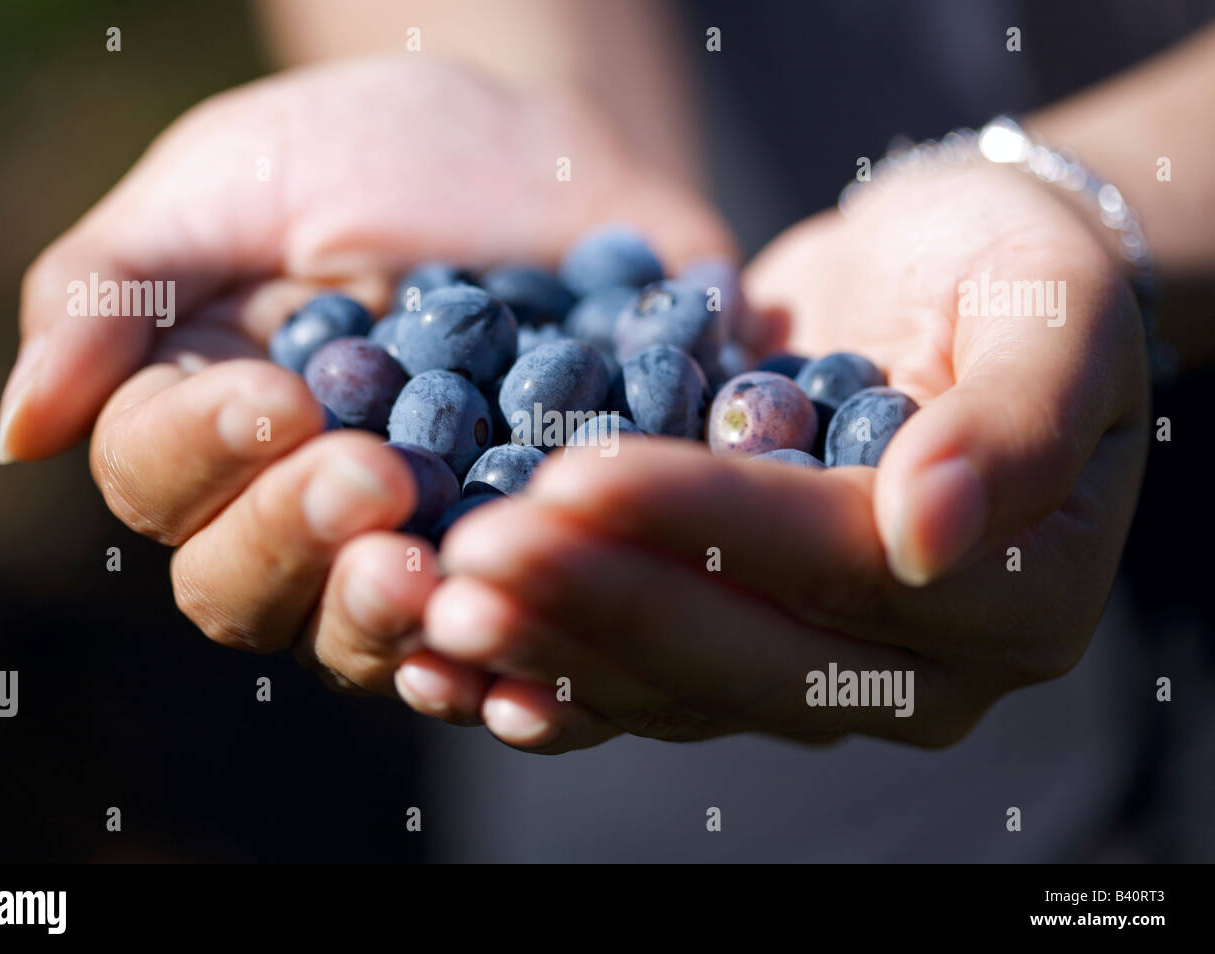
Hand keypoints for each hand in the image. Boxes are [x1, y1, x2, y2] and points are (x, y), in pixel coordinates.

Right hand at [0, 56, 732, 694]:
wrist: (546, 169)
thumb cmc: (372, 153)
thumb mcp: (230, 182)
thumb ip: (114, 290)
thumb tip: (22, 429)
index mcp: (201, 422)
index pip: (157, 477)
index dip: (204, 451)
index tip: (279, 395)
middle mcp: (288, 511)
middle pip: (241, 586)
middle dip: (294, 537)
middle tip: (369, 477)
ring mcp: (400, 552)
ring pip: (353, 638)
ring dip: (377, 618)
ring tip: (424, 572)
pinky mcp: (508, 568)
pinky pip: (487, 648)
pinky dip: (493, 671)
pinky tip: (509, 671)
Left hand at [410, 162, 1149, 751]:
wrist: (948, 280)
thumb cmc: (1018, 271)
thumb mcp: (1052, 308)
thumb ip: (1013, 422)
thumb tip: (929, 533)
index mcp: (1017, 596)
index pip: (839, 564)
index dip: (704, 523)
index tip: (573, 479)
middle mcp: (919, 667)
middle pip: (741, 651)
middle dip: (595, 600)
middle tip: (463, 563)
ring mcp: (824, 673)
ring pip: (674, 684)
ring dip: (548, 643)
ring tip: (431, 603)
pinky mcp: (743, 646)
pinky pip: (640, 680)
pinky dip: (549, 666)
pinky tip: (454, 658)